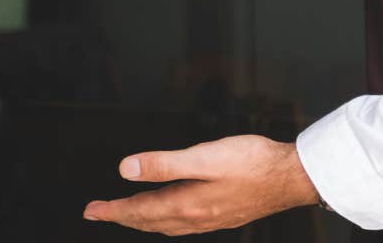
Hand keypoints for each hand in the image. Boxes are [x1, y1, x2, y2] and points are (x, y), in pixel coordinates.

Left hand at [82, 135, 320, 235]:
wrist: (290, 177)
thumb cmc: (253, 162)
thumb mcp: (204, 157)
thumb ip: (164, 163)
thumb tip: (127, 169)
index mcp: (187, 204)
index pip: (140, 210)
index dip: (113, 209)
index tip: (92, 210)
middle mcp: (196, 217)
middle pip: (149, 221)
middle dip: (121, 216)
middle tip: (98, 213)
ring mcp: (209, 219)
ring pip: (165, 225)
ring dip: (142, 220)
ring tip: (125, 215)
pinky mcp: (221, 215)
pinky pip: (182, 225)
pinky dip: (164, 221)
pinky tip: (168, 215)